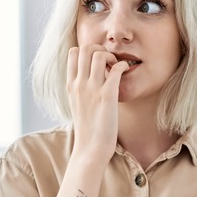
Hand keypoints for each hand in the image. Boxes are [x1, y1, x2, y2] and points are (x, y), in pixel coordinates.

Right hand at [66, 44, 128, 164]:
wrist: (90, 148)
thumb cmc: (88, 128)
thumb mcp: (77, 104)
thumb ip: (80, 88)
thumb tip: (89, 75)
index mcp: (70, 85)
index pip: (74, 52)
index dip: (88, 51)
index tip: (98, 62)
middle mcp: (79, 84)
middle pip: (86, 48)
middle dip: (100, 48)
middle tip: (109, 62)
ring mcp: (92, 89)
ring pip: (99, 54)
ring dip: (111, 56)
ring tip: (116, 68)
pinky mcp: (107, 96)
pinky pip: (116, 69)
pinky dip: (122, 66)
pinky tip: (125, 73)